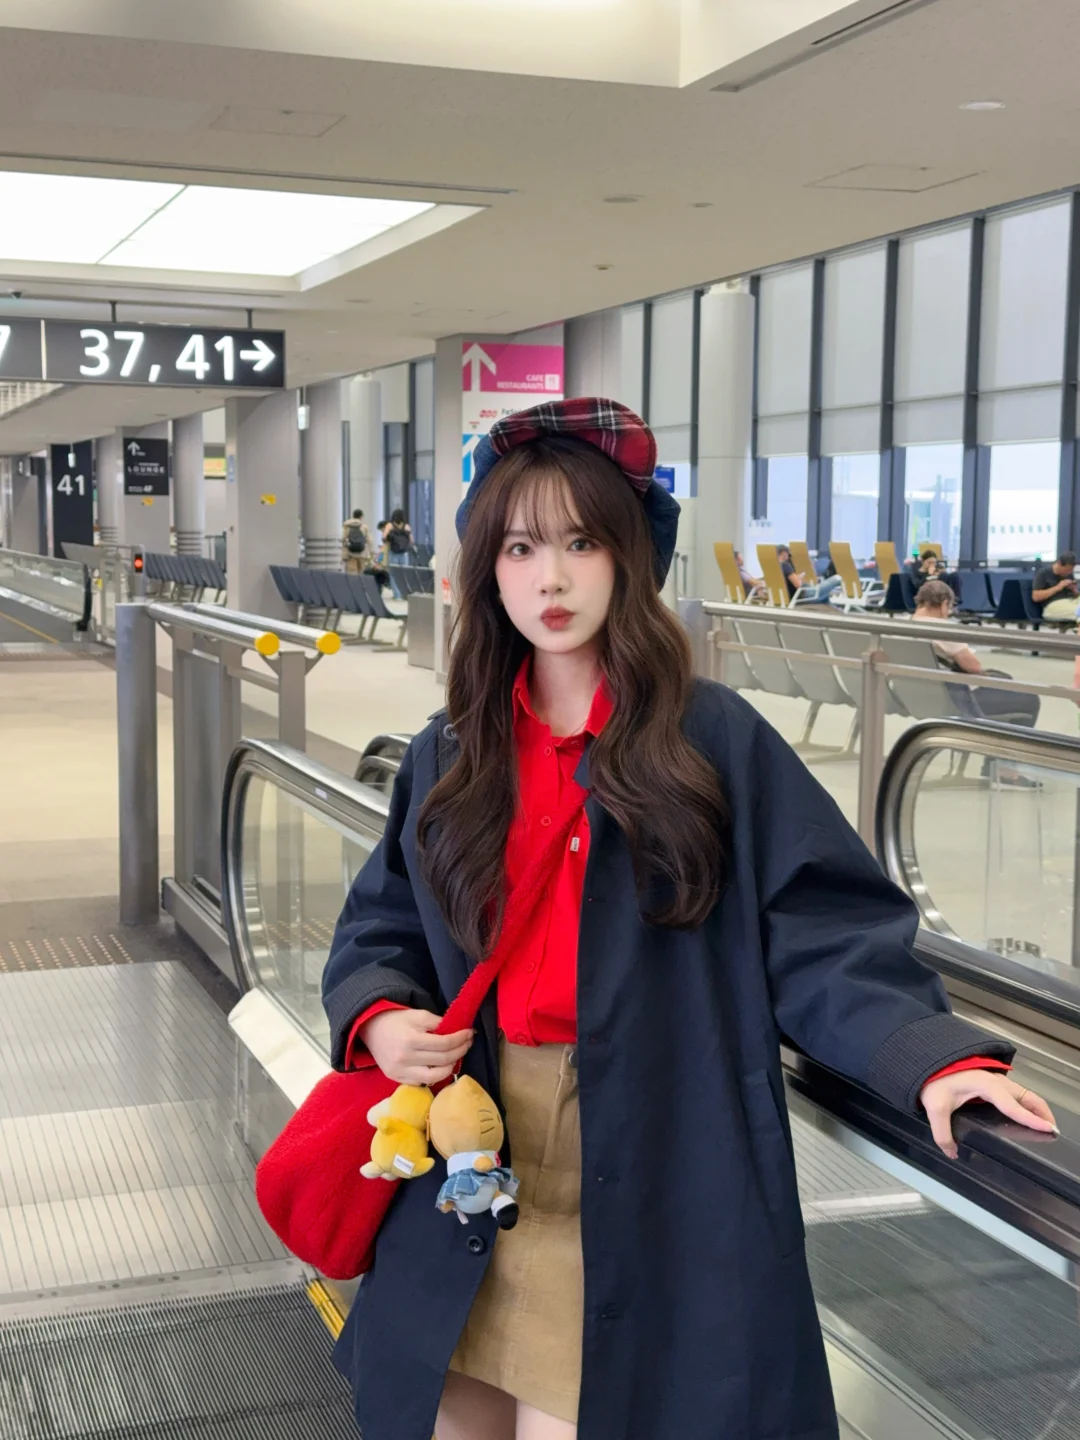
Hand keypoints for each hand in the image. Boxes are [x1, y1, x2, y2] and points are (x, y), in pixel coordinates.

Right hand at [360, 1008, 473, 1085]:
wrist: (371, 1028)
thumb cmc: (397, 1020)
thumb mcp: (418, 1014)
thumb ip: (438, 1023)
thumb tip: (459, 1031)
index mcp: (411, 1040)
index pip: (444, 1044)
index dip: (460, 1039)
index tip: (470, 1033)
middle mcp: (405, 1059)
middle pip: (442, 1060)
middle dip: (460, 1051)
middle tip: (468, 1042)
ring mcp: (400, 1072)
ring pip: (434, 1077)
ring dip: (450, 1067)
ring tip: (456, 1056)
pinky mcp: (396, 1079)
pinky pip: (421, 1082)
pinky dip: (434, 1075)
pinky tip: (439, 1065)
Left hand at [920, 1071, 1056, 1159]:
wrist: (927, 1060)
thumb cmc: (933, 1079)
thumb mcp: (935, 1108)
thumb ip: (942, 1133)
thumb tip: (952, 1152)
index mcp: (985, 1085)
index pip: (1013, 1106)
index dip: (1031, 1119)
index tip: (1047, 1128)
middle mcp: (994, 1080)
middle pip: (1026, 1097)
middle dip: (1041, 1113)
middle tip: (1051, 1131)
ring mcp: (995, 1079)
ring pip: (1023, 1093)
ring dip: (1036, 1107)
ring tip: (1044, 1125)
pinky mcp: (991, 1081)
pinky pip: (1015, 1092)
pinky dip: (1026, 1103)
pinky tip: (1026, 1114)